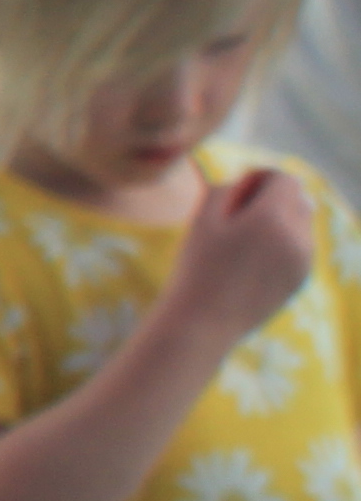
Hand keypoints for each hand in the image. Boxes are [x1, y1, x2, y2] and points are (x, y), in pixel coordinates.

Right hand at [166, 164, 320, 347]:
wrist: (203, 322)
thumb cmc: (196, 268)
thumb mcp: (201, 219)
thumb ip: (227, 189)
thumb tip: (249, 182)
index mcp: (271, 217)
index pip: (284, 179)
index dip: (261, 178)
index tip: (238, 192)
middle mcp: (297, 236)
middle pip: (299, 199)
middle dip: (274, 199)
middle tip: (239, 216)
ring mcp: (303, 260)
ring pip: (302, 223)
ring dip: (280, 221)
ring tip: (245, 241)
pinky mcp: (301, 278)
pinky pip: (300, 247)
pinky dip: (283, 244)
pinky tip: (252, 262)